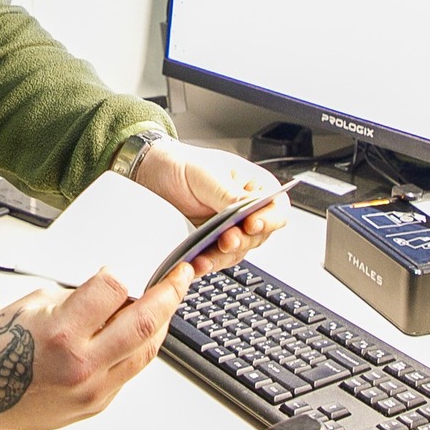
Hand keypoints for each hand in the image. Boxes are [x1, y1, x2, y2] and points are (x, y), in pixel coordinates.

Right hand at [0, 264, 189, 429]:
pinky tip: (132, 336)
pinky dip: (136, 350)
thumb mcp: (35, 303)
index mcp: (62, 332)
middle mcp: (81, 364)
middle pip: (146, 323)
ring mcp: (92, 390)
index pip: (113, 290)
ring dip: (161, 324)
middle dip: (170, 294)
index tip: (120, 271)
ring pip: (146, 352)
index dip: (120, 274)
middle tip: (181, 277)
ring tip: (165, 304)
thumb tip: (114, 293)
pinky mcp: (95, 405)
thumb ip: (80, 299)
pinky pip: (129, 373)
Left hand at [132, 138, 286, 277]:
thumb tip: (250, 205)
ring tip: (204, 258)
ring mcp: (231, 230)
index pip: (276, 208)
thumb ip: (229, 193)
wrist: (154, 176)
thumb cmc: (184, 166)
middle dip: (241, 241)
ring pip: (238, 252)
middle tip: (225, 241)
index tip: (251, 224)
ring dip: (222, 257)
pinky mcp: (212, 244)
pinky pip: (216, 259)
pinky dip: (206, 263)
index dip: (268, 220)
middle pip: (259, 236)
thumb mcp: (206, 174)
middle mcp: (247, 211)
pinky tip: (195, 263)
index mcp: (255, 187)